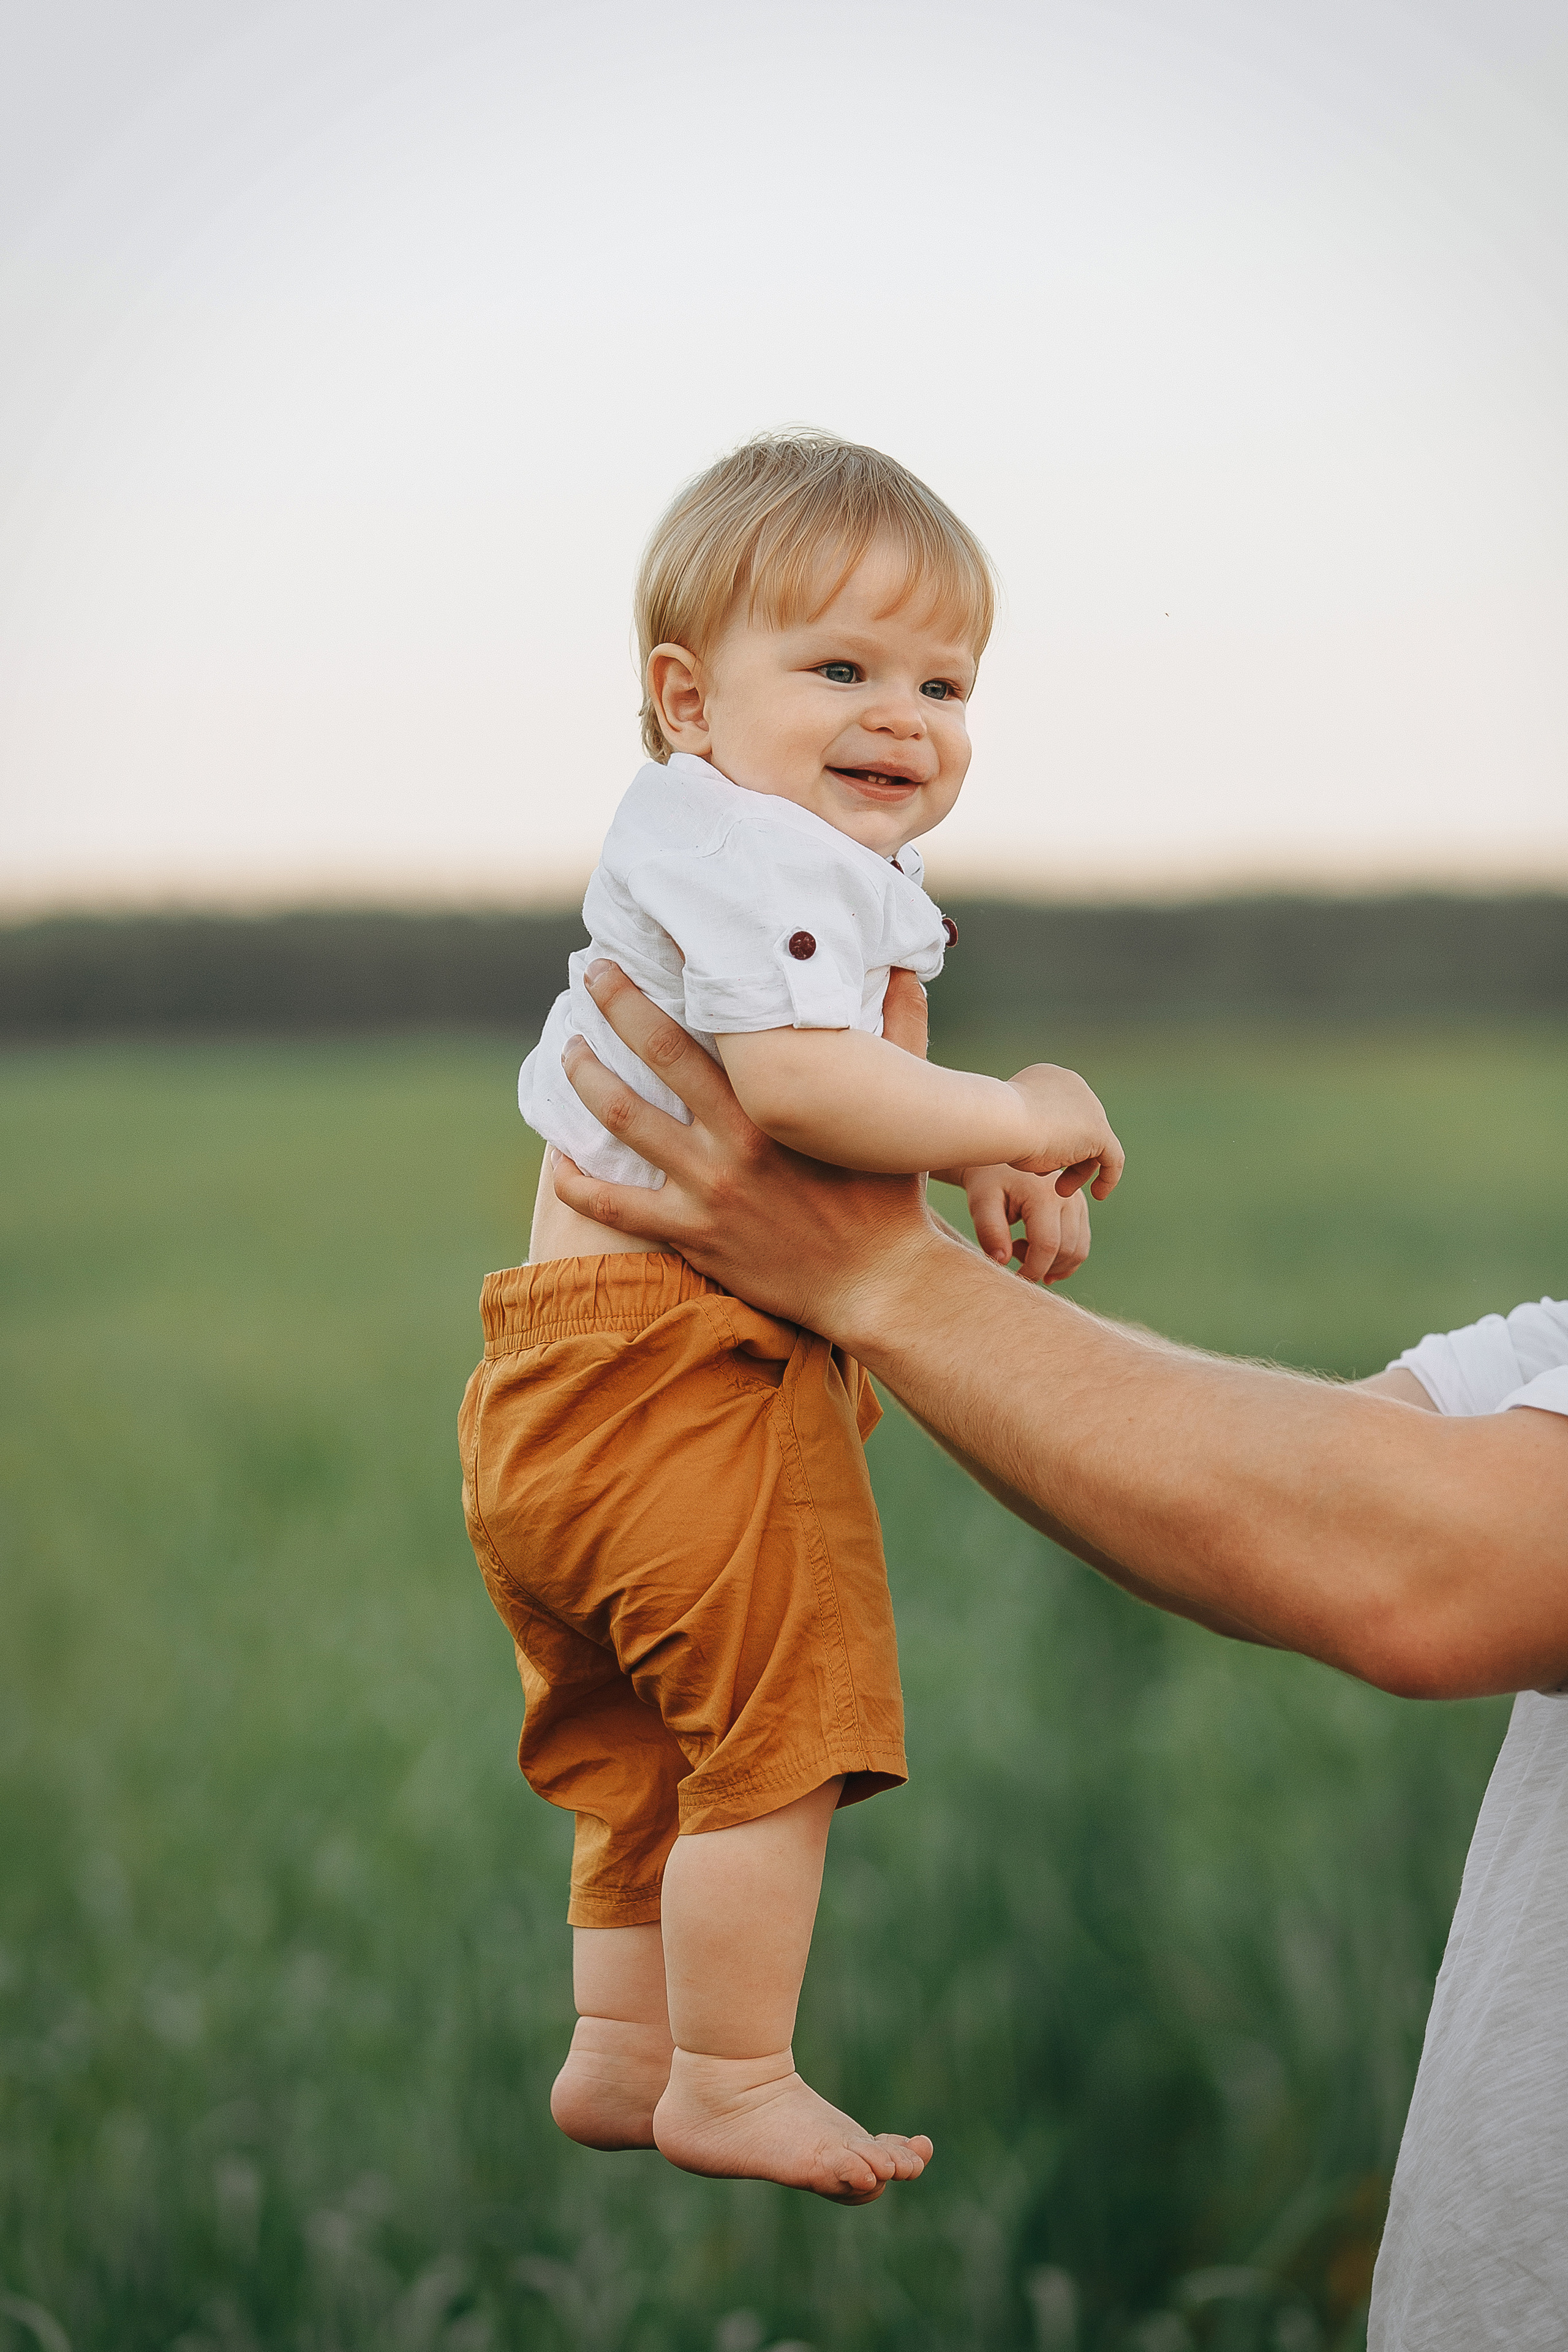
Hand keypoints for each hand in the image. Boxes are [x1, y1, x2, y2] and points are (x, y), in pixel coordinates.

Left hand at [552, 962, 943, 1331]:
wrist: (879, 1281)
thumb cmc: (888, 1193)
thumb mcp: (897, 1109)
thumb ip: (900, 1034)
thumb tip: (906, 969)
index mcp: (777, 1103)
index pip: (717, 1023)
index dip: (681, 980)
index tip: (658, 946)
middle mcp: (734, 1138)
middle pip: (655, 1056)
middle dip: (617, 1006)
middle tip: (591, 974)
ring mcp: (706, 1188)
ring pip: (623, 1120)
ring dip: (587, 1079)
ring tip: (569, 1051)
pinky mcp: (692, 1233)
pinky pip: (614, 1208)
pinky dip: (576, 1183)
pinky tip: (558, 1160)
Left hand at [959, 1164, 1091, 1284]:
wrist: (1000, 1155)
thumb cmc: (987, 1181)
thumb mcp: (981, 1202)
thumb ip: (989, 1231)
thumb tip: (1001, 1261)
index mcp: (1044, 1194)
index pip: (1048, 1245)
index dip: (1032, 1270)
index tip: (1013, 1279)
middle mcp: (1069, 1197)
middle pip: (1067, 1251)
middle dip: (1041, 1266)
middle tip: (1012, 1253)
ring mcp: (1078, 1202)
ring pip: (1079, 1251)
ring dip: (1053, 1264)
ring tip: (1022, 1247)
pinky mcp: (1080, 1208)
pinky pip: (1081, 1244)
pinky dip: (1063, 1258)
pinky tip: (1037, 1253)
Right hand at [1003, 1064, 1123, 1199]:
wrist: (1000, 1121)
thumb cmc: (994, 1124)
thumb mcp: (1007, 1122)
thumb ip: (1022, 1126)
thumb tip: (1029, 1142)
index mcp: (1050, 1078)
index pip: (1061, 1112)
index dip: (1051, 1140)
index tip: (1036, 1162)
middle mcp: (1074, 1086)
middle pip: (1079, 1128)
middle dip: (1063, 1156)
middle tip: (1043, 1178)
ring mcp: (1089, 1106)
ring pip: (1093, 1145)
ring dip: (1078, 1170)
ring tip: (1060, 1191)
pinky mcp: (1099, 1130)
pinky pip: (1112, 1157)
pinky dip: (1107, 1177)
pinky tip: (1098, 1194)